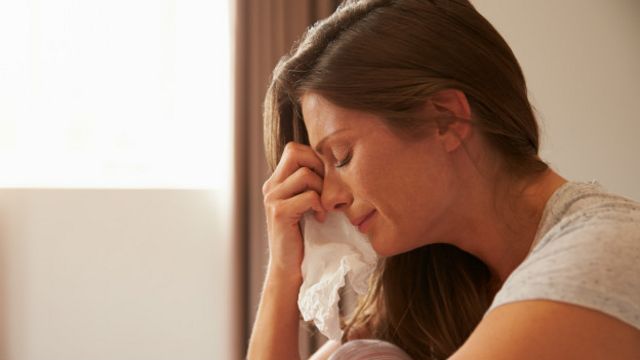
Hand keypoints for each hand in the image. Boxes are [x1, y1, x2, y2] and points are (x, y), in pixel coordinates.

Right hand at [262, 142, 326, 279]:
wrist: (289, 267)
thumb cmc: (304, 236)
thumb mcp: (306, 204)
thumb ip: (311, 184)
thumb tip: (335, 164)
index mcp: (276, 181)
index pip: (294, 149)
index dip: (314, 157)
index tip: (325, 179)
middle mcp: (271, 186)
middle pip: (295, 152)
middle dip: (318, 166)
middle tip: (326, 189)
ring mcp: (272, 198)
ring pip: (305, 174)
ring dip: (321, 189)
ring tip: (323, 206)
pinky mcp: (279, 213)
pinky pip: (308, 196)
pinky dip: (320, 206)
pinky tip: (319, 218)